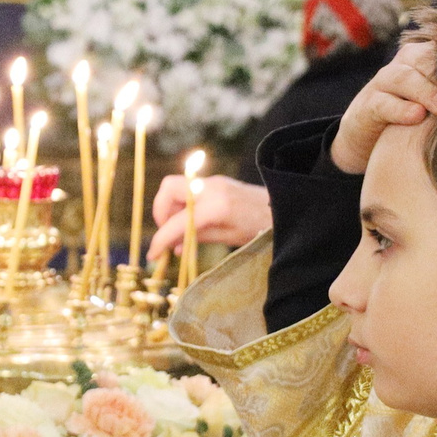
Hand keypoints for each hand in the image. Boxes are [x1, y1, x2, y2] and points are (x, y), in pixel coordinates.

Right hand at [149, 174, 271, 259]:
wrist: (283, 208)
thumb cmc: (260, 227)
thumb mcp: (228, 238)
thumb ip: (197, 238)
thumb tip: (172, 247)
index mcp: (216, 206)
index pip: (177, 222)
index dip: (161, 239)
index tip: (153, 255)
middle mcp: (210, 187)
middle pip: (168, 188)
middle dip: (161, 211)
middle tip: (167, 234)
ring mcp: (212, 182)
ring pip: (176, 187)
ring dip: (171, 209)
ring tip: (179, 233)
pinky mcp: (216, 182)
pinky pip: (189, 191)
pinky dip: (183, 206)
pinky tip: (191, 226)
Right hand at [330, 3, 436, 172]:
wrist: (369, 134)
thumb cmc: (416, 112)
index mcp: (427, 56)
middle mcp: (406, 62)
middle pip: (426, 57)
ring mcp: (385, 82)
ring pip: (404, 77)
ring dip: (425, 92)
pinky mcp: (369, 105)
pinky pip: (384, 103)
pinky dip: (401, 110)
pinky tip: (416, 116)